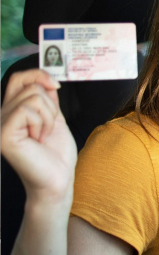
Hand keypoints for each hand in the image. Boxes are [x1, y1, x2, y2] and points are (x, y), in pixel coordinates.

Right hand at [1, 69, 76, 200]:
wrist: (57, 179)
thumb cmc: (56, 154)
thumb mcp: (54, 118)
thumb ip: (48, 99)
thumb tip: (47, 80)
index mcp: (12, 110)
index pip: (18, 78)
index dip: (38, 75)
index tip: (56, 86)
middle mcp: (1, 115)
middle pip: (30, 86)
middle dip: (50, 105)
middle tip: (48, 127)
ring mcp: (0, 124)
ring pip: (33, 97)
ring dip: (48, 117)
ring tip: (42, 136)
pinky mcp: (3, 133)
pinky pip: (28, 111)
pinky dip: (42, 123)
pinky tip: (38, 140)